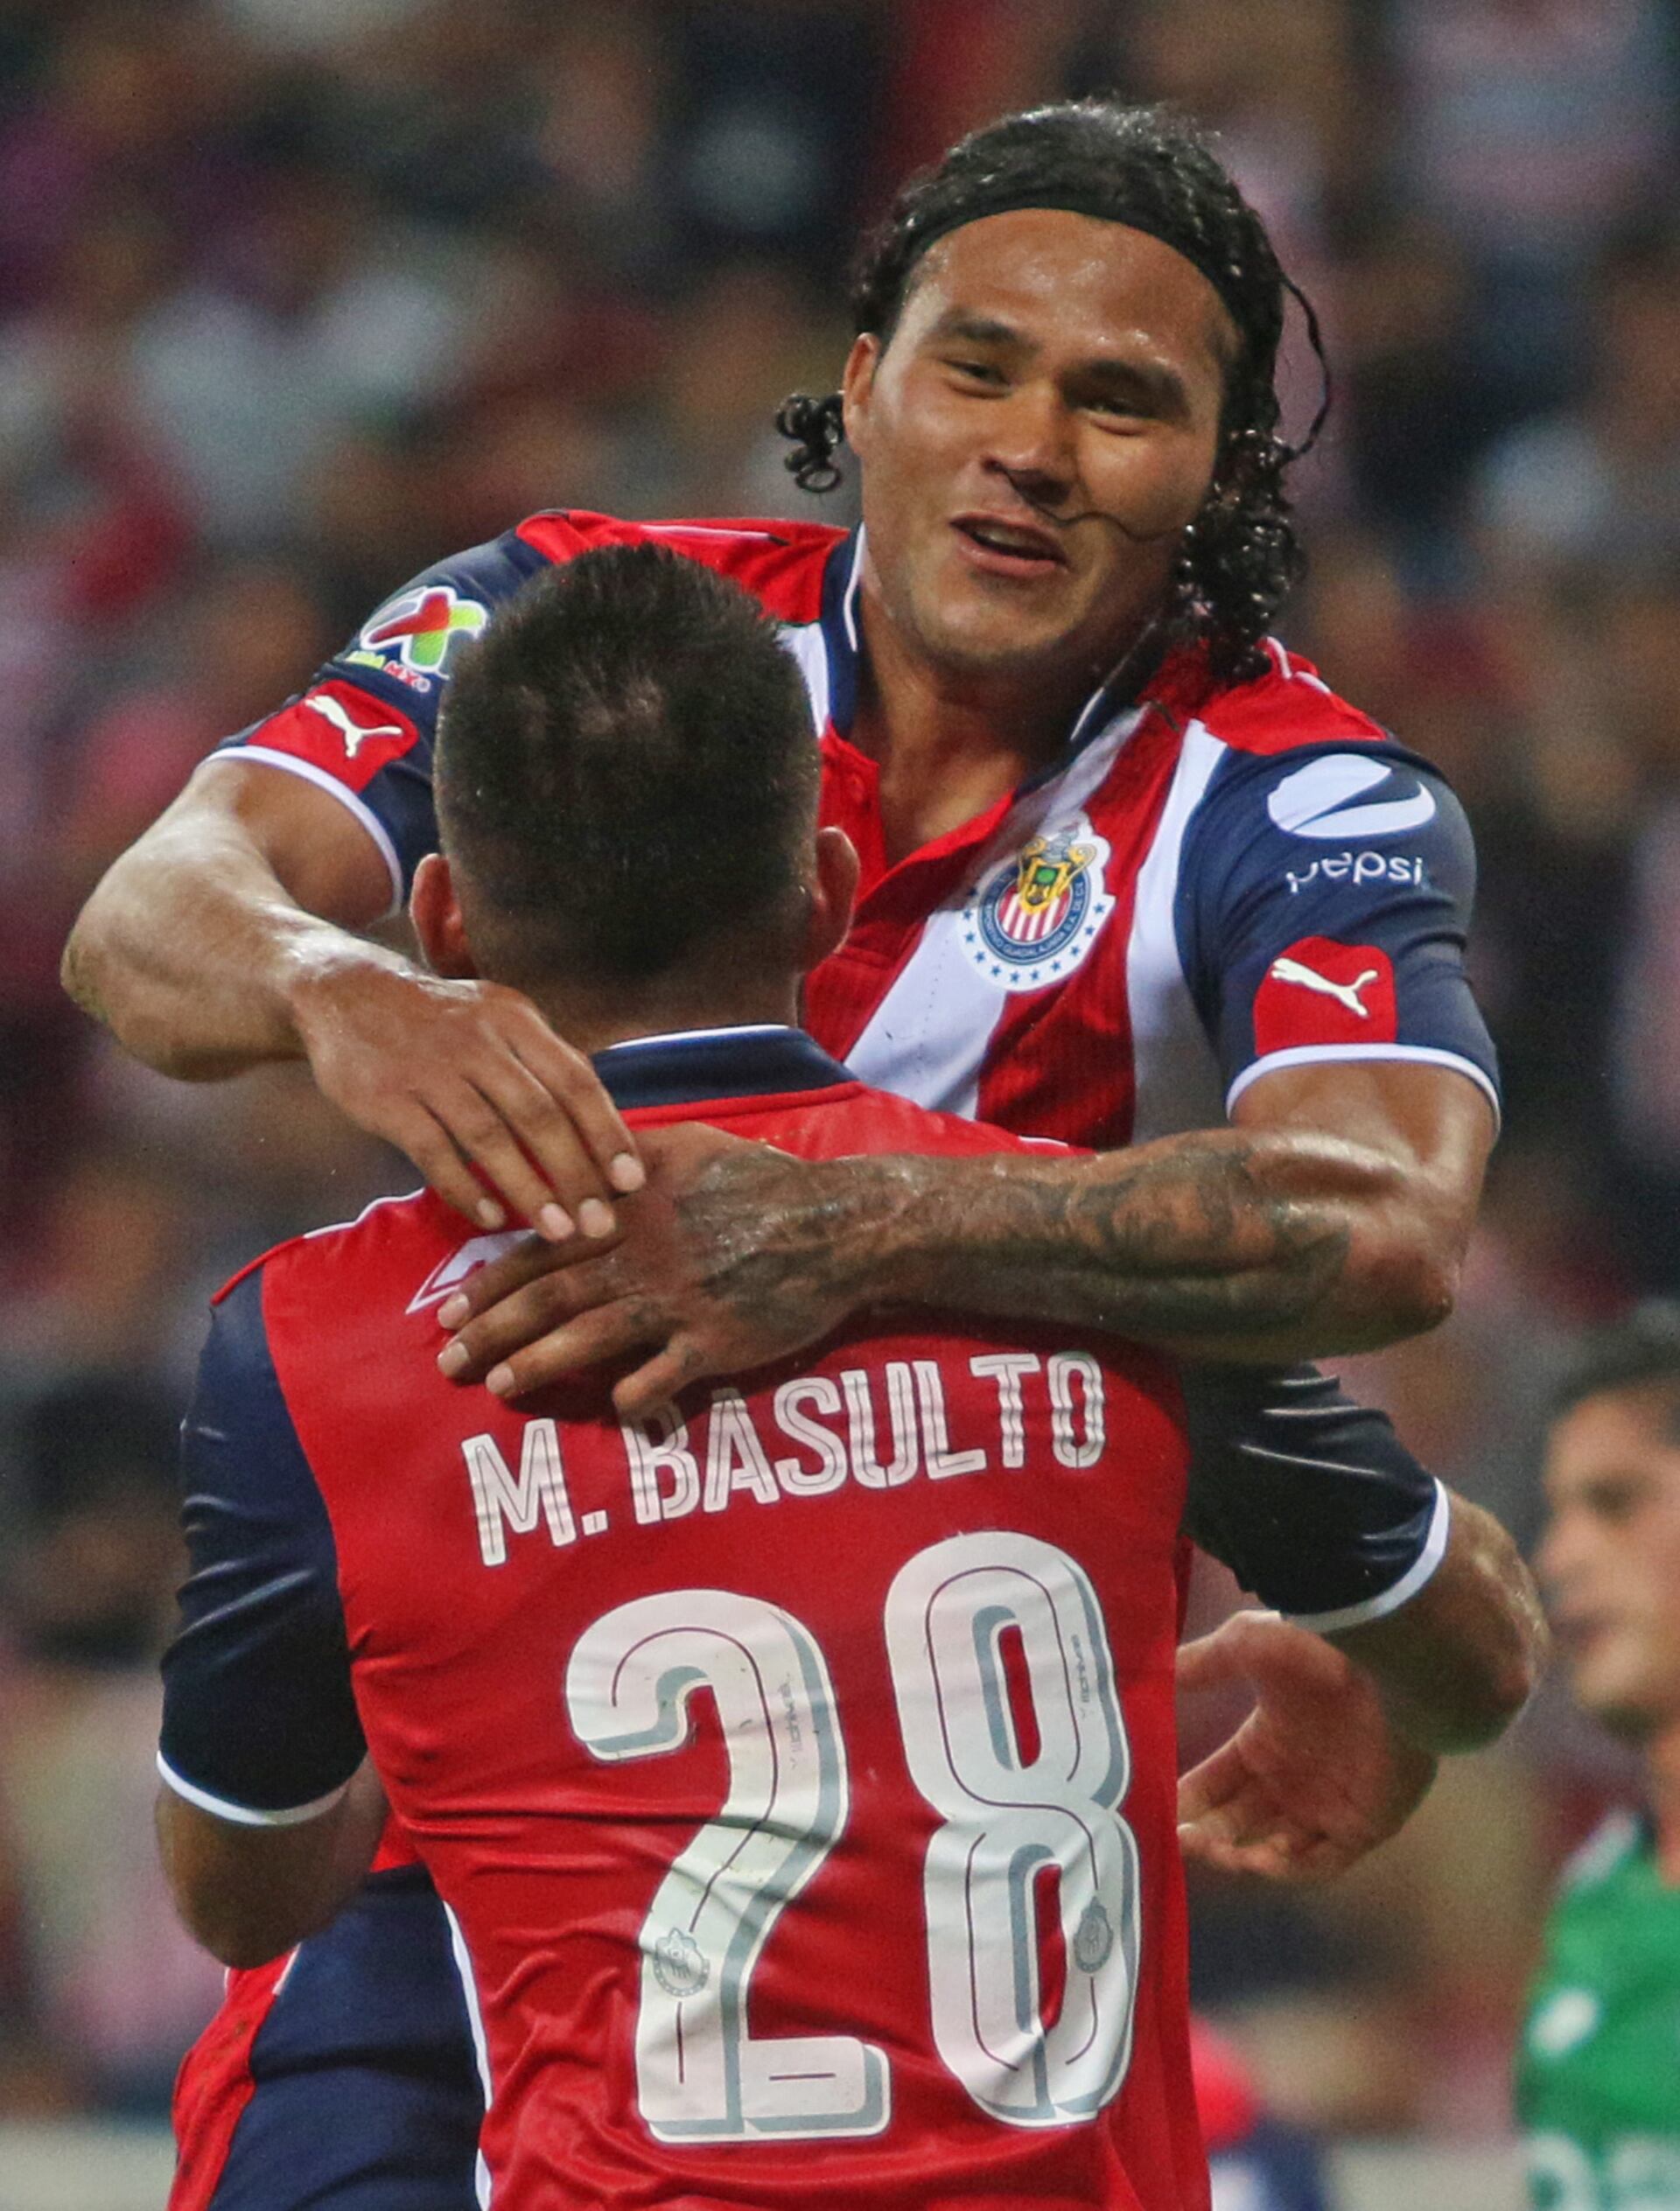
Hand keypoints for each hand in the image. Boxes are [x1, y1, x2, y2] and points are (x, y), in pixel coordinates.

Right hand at [291, 956, 643, 1236]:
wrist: (344, 992)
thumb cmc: (440, 1021)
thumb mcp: (497, 1018)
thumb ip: (542, 1065)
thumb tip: (600, 1130)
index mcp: (514, 1020)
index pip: (575, 1079)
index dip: (606, 1133)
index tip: (631, 1181)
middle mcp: (477, 1040)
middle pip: (539, 1114)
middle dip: (575, 1174)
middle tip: (600, 1223)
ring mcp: (429, 1069)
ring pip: (490, 1137)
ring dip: (529, 1189)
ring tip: (557, 1231)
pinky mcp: (387, 1098)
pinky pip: (434, 1151)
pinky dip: (464, 1188)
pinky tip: (490, 1217)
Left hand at [436, 1126, 886, 1414]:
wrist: (836, 1223)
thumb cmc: (760, 1182)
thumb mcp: (687, 1147)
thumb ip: (624, 1155)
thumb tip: (576, 1153)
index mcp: (626, 1212)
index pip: (540, 1251)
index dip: (489, 1284)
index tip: (447, 1311)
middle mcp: (642, 1258)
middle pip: (549, 1299)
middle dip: (491, 1332)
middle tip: (447, 1362)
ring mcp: (677, 1303)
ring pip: (590, 1338)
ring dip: (537, 1365)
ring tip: (498, 1387)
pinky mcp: (716, 1342)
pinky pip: (662, 1377)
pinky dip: (632, 1395)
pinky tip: (610, 1410)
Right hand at [1176, 1610, 1435, 1882]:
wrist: (1389, 1662)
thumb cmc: (1316, 1652)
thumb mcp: (1246, 1645)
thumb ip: (1202, 1664)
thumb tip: (1155, 1674)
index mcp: (1265, 1742)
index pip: (1216, 1785)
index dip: (1188, 1801)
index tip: (1158, 1811)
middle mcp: (1293, 1779)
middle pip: (1239, 1822)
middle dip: (1206, 1835)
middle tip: (1179, 1841)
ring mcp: (1327, 1805)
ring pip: (1275, 1849)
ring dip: (1240, 1856)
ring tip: (1213, 1850)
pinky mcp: (1363, 1825)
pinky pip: (1321, 1862)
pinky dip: (1288, 1868)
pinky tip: (1257, 1858)